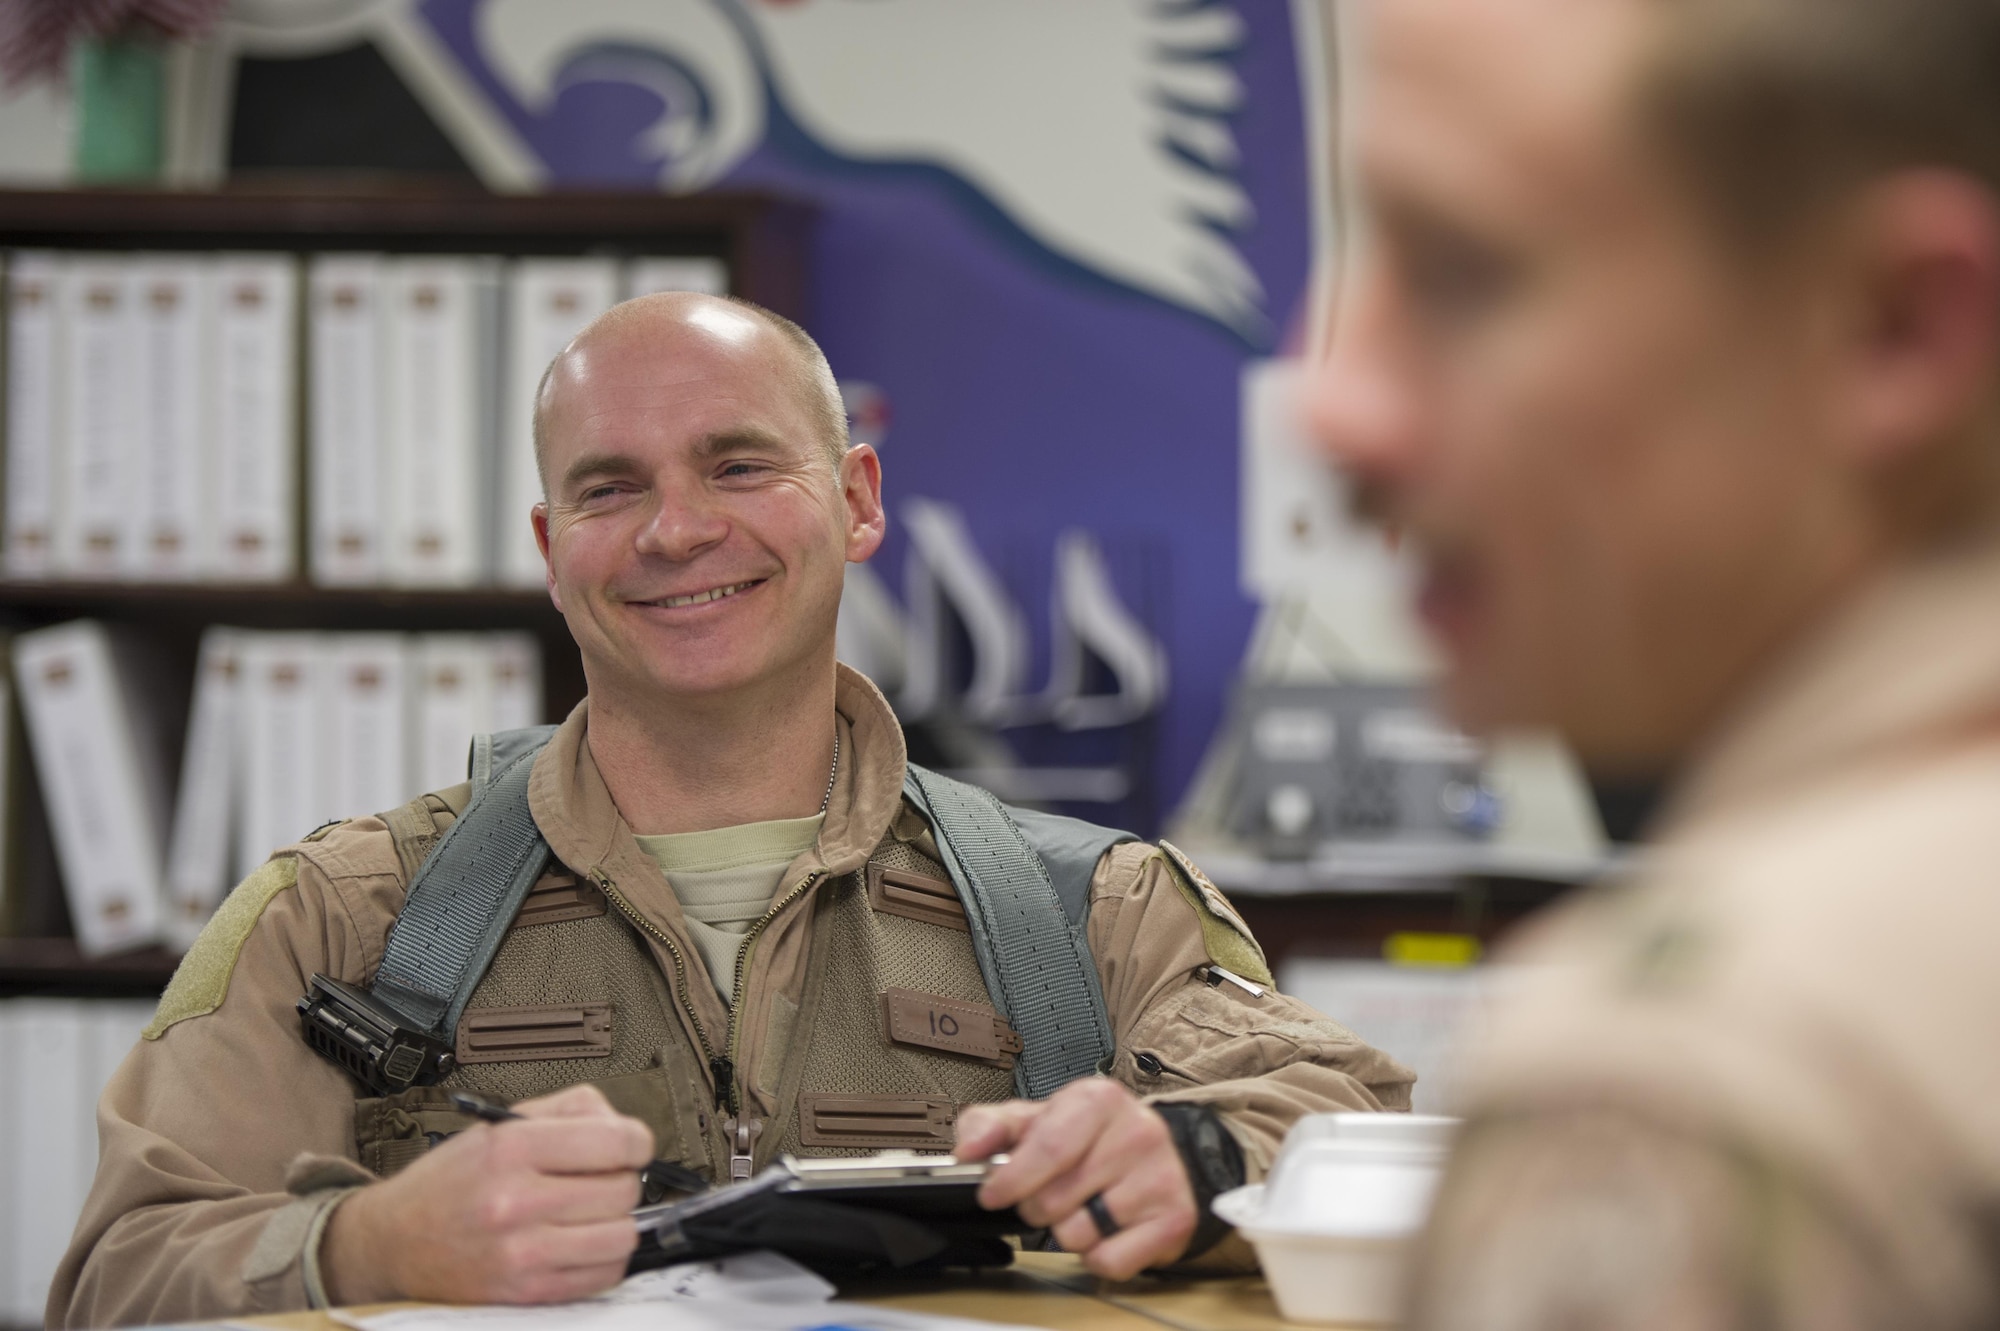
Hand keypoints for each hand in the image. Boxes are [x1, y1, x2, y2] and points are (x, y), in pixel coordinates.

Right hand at [323, 1084, 653, 1304]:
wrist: (394, 1240)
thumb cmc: (451, 1181)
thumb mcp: (501, 1124)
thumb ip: (570, 1111)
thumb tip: (624, 1127)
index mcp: (511, 1147)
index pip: (616, 1140)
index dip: (637, 1141)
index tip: (633, 1146)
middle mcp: (516, 1200)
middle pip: (623, 1189)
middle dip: (621, 1180)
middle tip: (599, 1180)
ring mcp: (522, 1252)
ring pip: (622, 1236)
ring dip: (616, 1222)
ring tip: (590, 1213)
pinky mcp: (527, 1291)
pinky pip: (603, 1275)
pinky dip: (602, 1258)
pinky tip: (578, 1242)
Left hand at [955, 1078, 1197, 1279]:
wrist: (1148, 1154)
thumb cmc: (1083, 1138)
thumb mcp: (1032, 1120)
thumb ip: (989, 1127)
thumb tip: (967, 1151)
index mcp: (1098, 1098)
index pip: (1048, 1148)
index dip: (1011, 1180)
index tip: (992, 1195)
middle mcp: (1137, 1130)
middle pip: (1056, 1199)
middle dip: (1037, 1208)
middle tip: (1050, 1194)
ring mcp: (1162, 1175)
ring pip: (1080, 1234)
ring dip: (1068, 1231)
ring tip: (1084, 1206)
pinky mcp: (1175, 1217)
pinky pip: (1109, 1261)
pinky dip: (1097, 1256)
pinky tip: (1107, 1228)